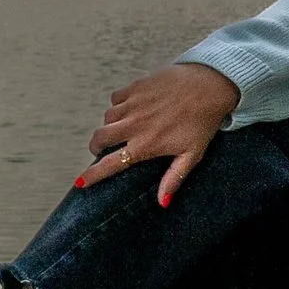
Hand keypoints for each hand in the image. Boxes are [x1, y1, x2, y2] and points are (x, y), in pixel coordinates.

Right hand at [76, 62, 238, 205]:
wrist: (209, 85)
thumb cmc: (203, 122)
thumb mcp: (192, 155)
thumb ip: (174, 178)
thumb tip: (162, 203)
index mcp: (146, 144)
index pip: (111, 163)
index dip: (92, 175)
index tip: (79, 183)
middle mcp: (135, 124)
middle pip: (100, 137)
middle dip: (96, 146)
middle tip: (102, 149)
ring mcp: (134, 103)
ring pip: (107, 117)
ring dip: (110, 125)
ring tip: (123, 128)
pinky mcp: (136, 86)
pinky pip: (116, 98)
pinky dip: (118, 105)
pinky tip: (131, 109)